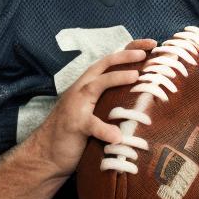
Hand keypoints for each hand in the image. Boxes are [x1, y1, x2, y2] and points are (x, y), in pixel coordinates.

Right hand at [30, 39, 154, 175]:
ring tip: (135, 76)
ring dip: (115, 78)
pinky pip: (90, 125)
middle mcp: (81, 90)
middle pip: (102, 66)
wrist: (46, 155)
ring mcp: (76, 106)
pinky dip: (104, 130)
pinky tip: (117, 136)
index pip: (109, 62)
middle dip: (124, 56)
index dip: (129, 49)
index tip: (152, 43)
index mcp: (88, 86)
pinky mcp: (74, 126)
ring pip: (95, 86)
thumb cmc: (77, 135)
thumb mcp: (95, 114)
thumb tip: (145, 101)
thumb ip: (112, 103)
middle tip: (146, 52)